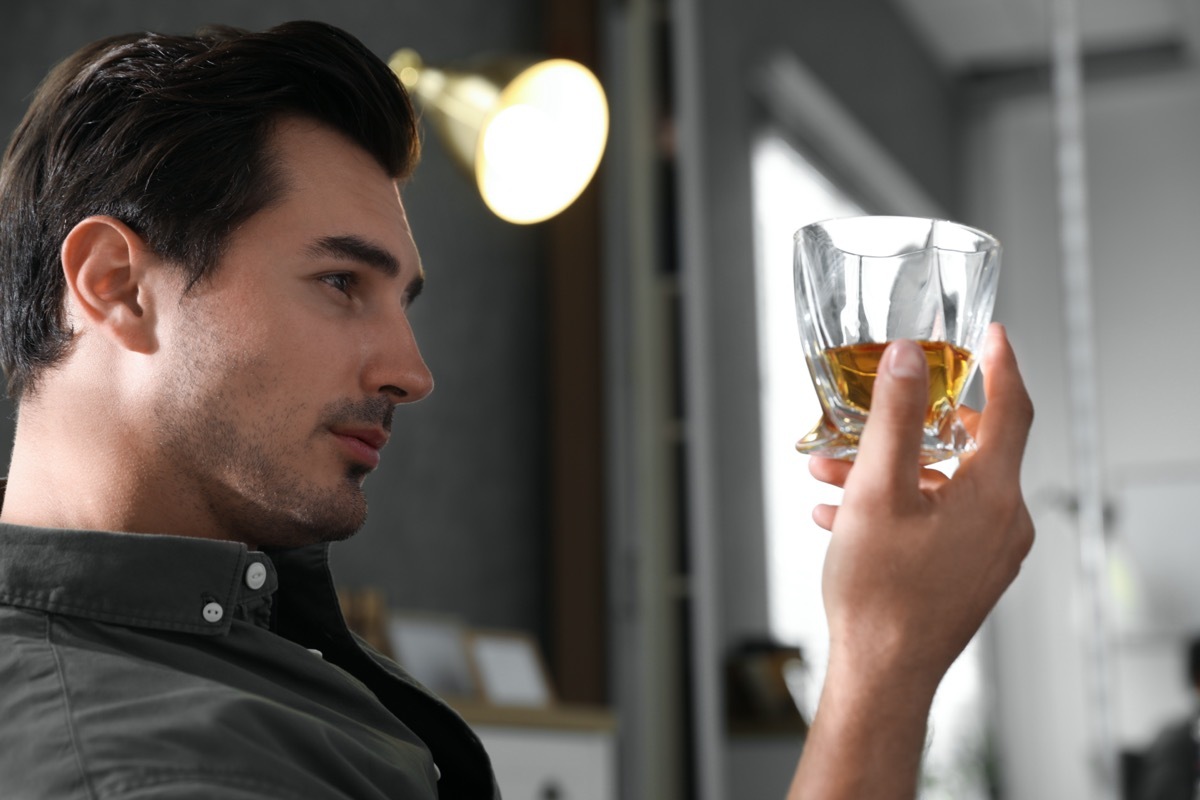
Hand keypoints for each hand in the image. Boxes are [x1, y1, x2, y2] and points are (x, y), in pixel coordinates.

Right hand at [810, 322, 1034, 694]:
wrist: (881, 675)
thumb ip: (895, 416)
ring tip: (830, 472)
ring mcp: (987, 553)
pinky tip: (839, 514)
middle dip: (914, 425)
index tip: (992, 335)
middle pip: (970, 448)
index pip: (1012, 409)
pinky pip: (936, 522)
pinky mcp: (967, 575)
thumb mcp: (878, 489)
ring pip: (942, 488)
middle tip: (887, 403)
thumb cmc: (881, 594)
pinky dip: (895, 506)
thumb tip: (907, 358)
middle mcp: (1002, 522)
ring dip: (889, 471)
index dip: (1001, 364)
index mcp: (992, 495)